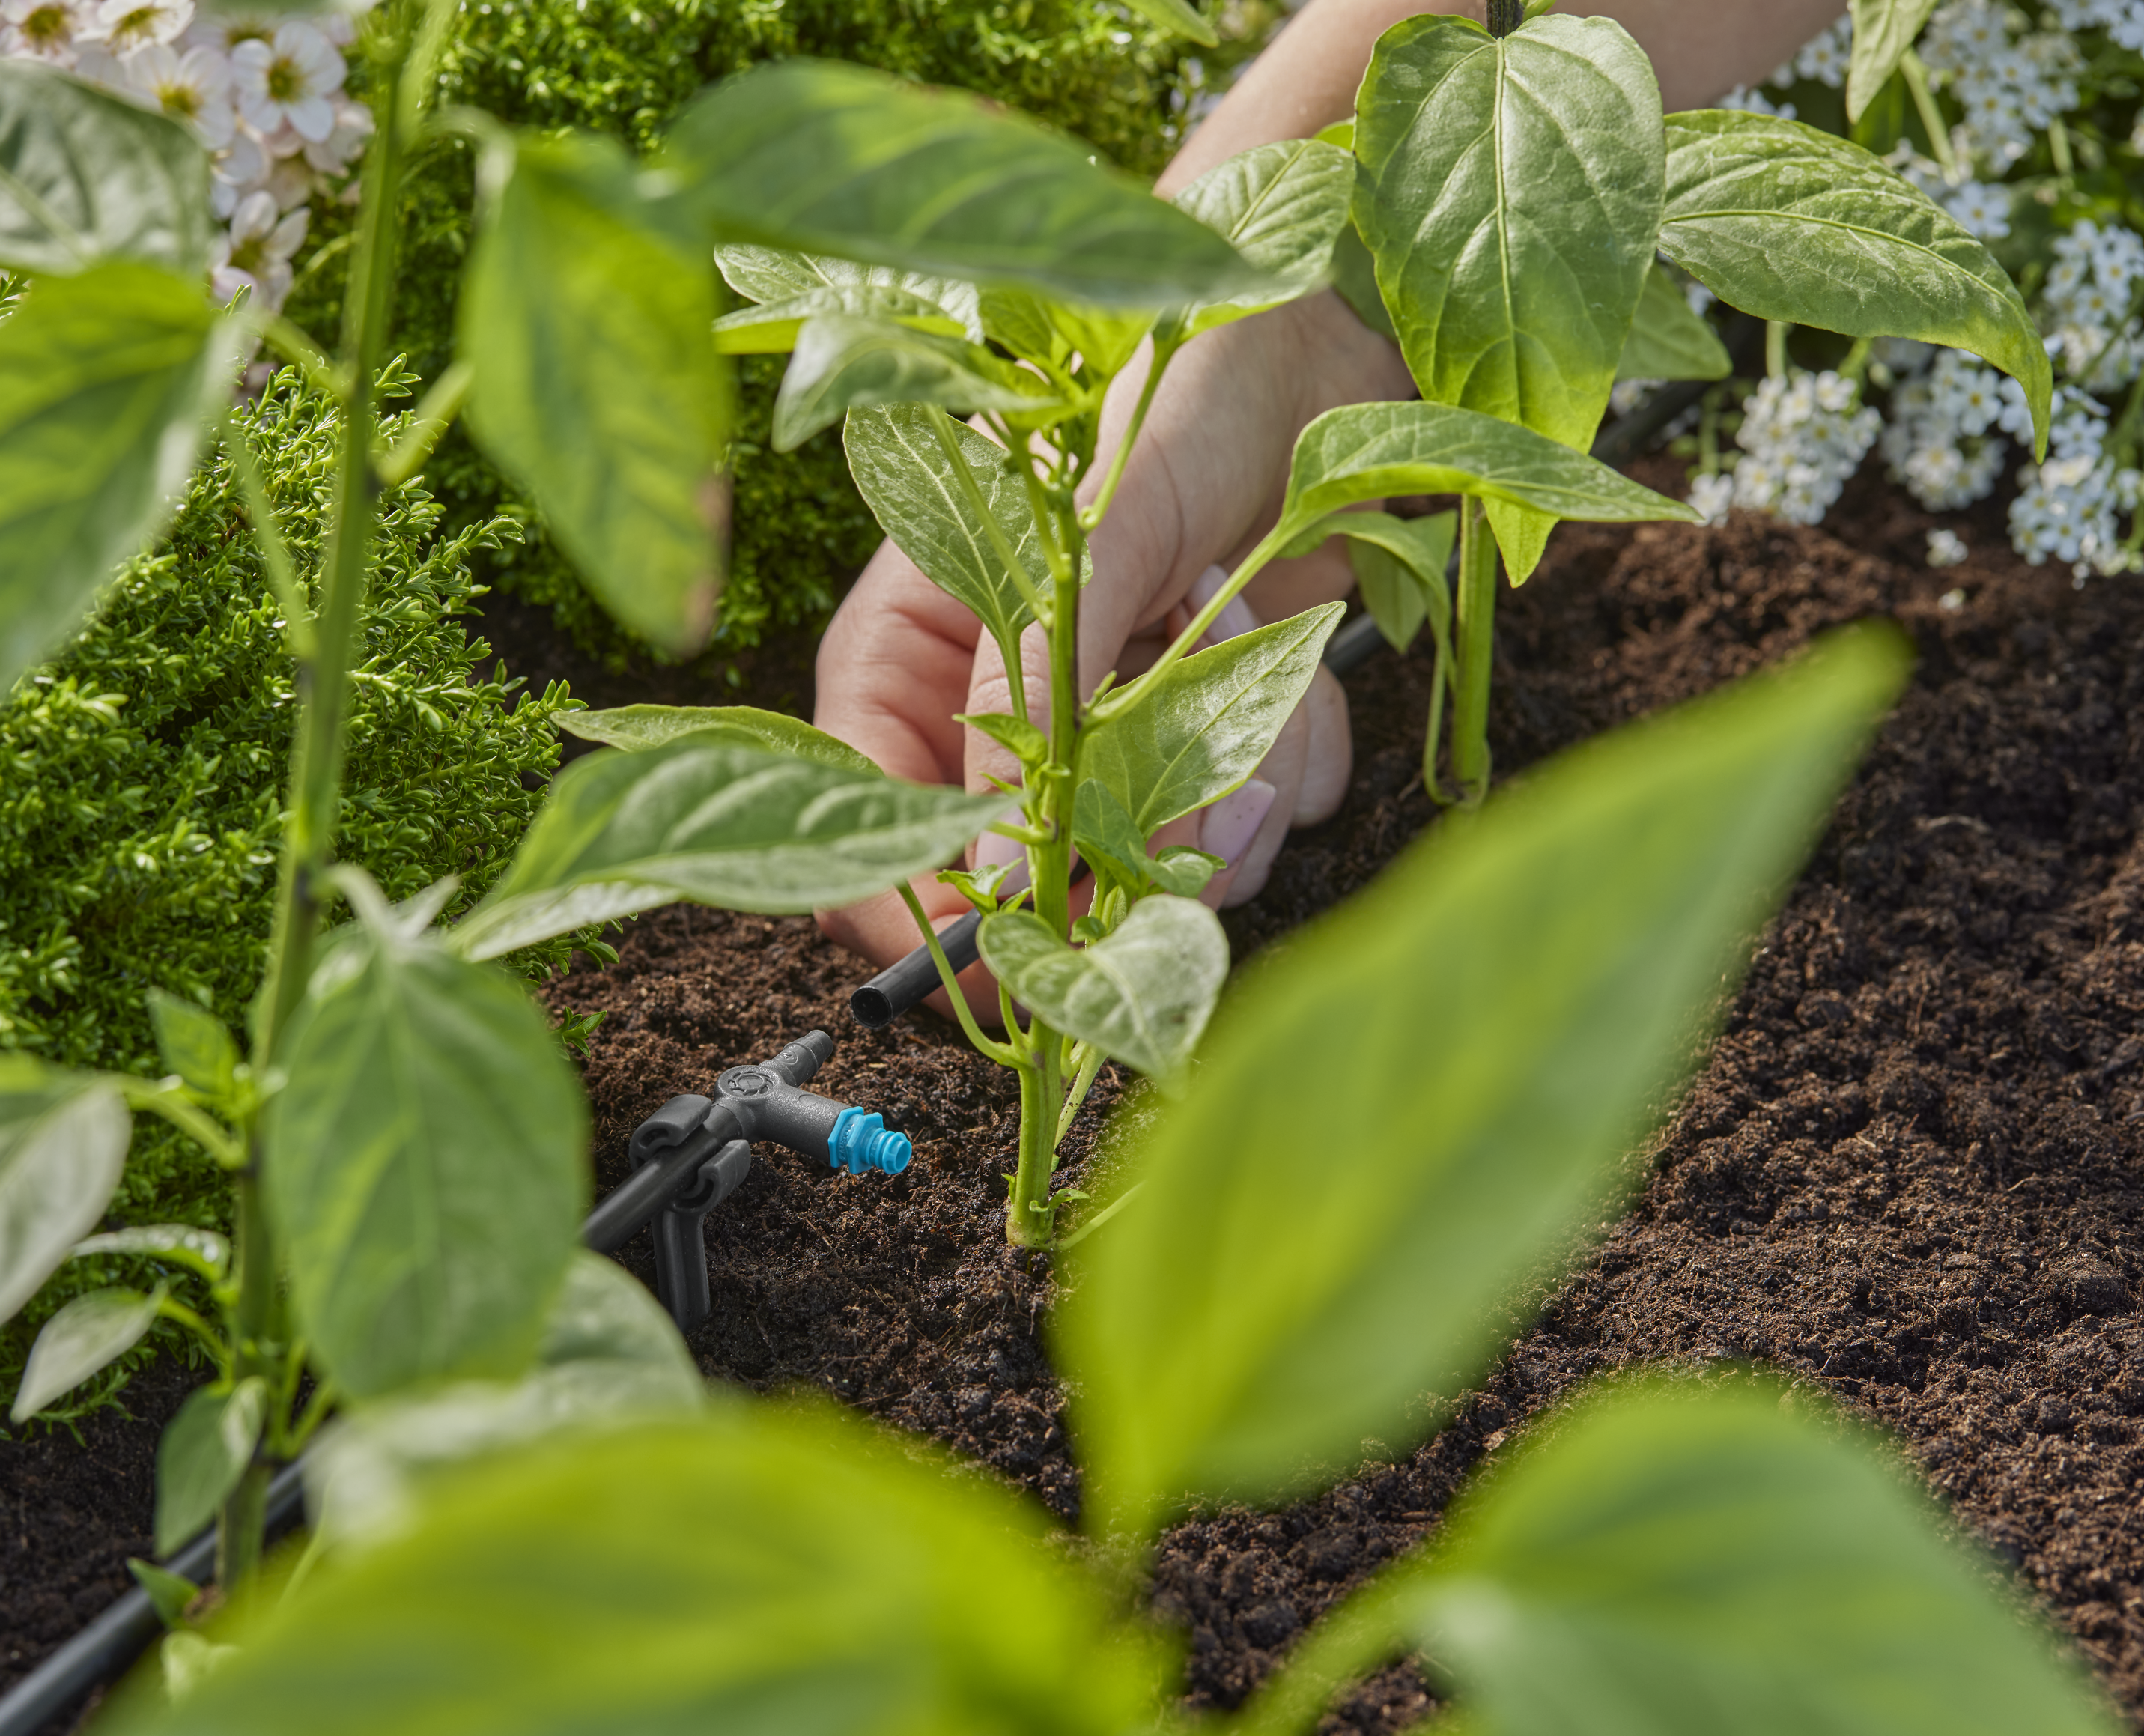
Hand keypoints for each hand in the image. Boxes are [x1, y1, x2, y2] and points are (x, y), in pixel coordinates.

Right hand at [813, 289, 1409, 1005]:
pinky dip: (1299, 744)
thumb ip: (1030, 701)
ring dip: (1237, 778)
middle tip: (1216, 784)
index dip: (940, 927)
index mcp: (907, 666)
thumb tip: (984, 874)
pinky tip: (1293, 629)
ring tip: (1244, 616)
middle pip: (1034, 888)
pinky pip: (1260, 818)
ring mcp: (1110, 735)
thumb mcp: (1087, 540)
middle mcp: (1001, 721)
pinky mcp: (1214, 734)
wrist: (1312, 330)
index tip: (1032, 959)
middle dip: (1139, 846)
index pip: (869, 842)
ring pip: (1160, 867)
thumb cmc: (1165, 392)